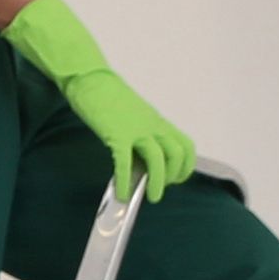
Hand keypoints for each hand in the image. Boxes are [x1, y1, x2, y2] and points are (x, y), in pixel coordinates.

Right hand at [56, 68, 198, 199]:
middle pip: (176, 154)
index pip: (186, 146)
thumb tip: (142, 162)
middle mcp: (153, 126)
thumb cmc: (111, 99)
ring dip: (157, 183)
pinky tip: (122, 193)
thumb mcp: (137, 117)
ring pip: (158, 159)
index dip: (185, 167)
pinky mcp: (116, 134)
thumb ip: (144, 135)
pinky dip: (125, 180)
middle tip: (158, 189)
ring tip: (149, 197)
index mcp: (159, 122)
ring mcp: (136, 130)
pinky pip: (125, 161)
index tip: (173, 179)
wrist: (92, 81)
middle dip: (172, 177)